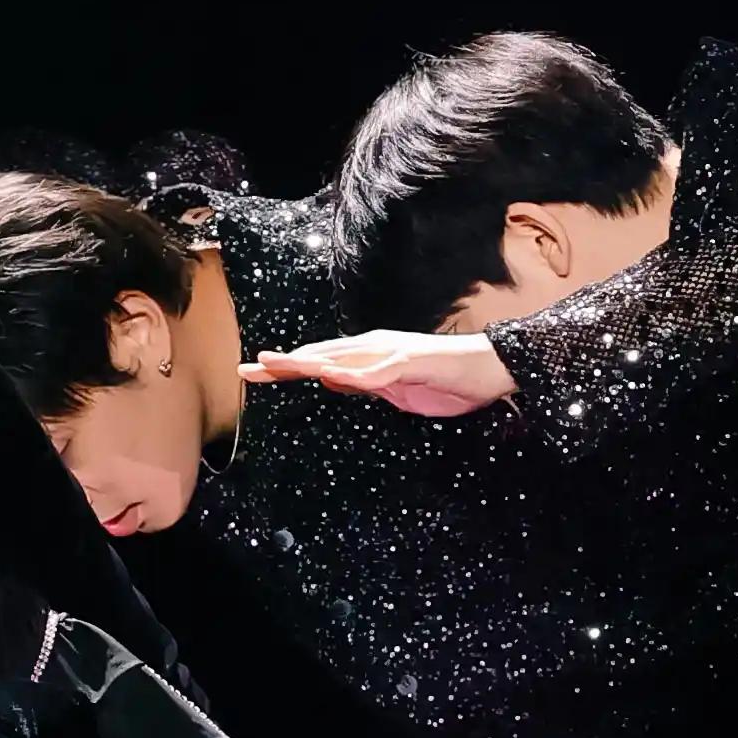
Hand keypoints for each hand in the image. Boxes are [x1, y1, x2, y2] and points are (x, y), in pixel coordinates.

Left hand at [236, 329, 513, 414]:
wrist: (489, 369)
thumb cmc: (444, 380)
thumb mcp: (393, 390)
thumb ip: (362, 384)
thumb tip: (331, 381)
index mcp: (367, 356)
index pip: (318, 361)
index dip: (284, 367)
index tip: (251, 374)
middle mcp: (373, 347)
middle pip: (321, 355)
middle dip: (284, 362)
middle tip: (248, 369)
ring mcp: (392, 352)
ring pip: (344, 358)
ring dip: (311, 361)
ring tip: (281, 365)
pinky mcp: (414, 362)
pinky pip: (382, 371)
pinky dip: (359, 375)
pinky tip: (338, 379)